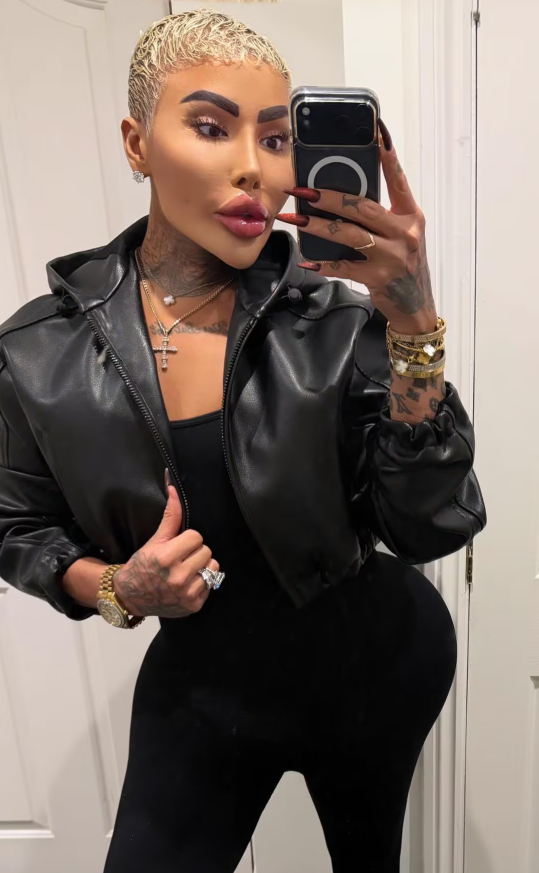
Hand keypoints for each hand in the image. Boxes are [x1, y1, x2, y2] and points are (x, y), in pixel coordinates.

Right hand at [113, 478, 220, 617]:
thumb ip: (170, 516)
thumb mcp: (155, 540)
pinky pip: (211, 584)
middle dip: (195, 552)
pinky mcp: (194, 605)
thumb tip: (174, 489)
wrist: (130, 596)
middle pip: (206, 551)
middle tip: (181, 558)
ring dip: (202, 566)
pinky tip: (187, 583)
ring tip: (186, 569)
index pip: (197, 537)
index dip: (187, 539)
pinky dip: (202, 582)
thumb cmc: (142, 565)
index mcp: (167, 558)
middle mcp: (178, 578)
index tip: (177, 545)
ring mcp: (187, 594)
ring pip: (213, 567)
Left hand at [278, 120, 436, 334]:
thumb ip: (380, 219)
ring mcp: (392, 256)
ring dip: (317, 226)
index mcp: (411, 217)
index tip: (377, 133)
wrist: (416, 308)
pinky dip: (323, 264)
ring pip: (349, 234)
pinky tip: (307, 260)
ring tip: (295, 218)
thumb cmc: (403, 268)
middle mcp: (404, 233)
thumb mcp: (401, 238)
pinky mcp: (378, 278)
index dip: (388, 157)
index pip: (398, 181)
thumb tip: (343, 200)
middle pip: (362, 207)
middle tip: (302, 190)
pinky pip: (344, 267)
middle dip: (328, 197)